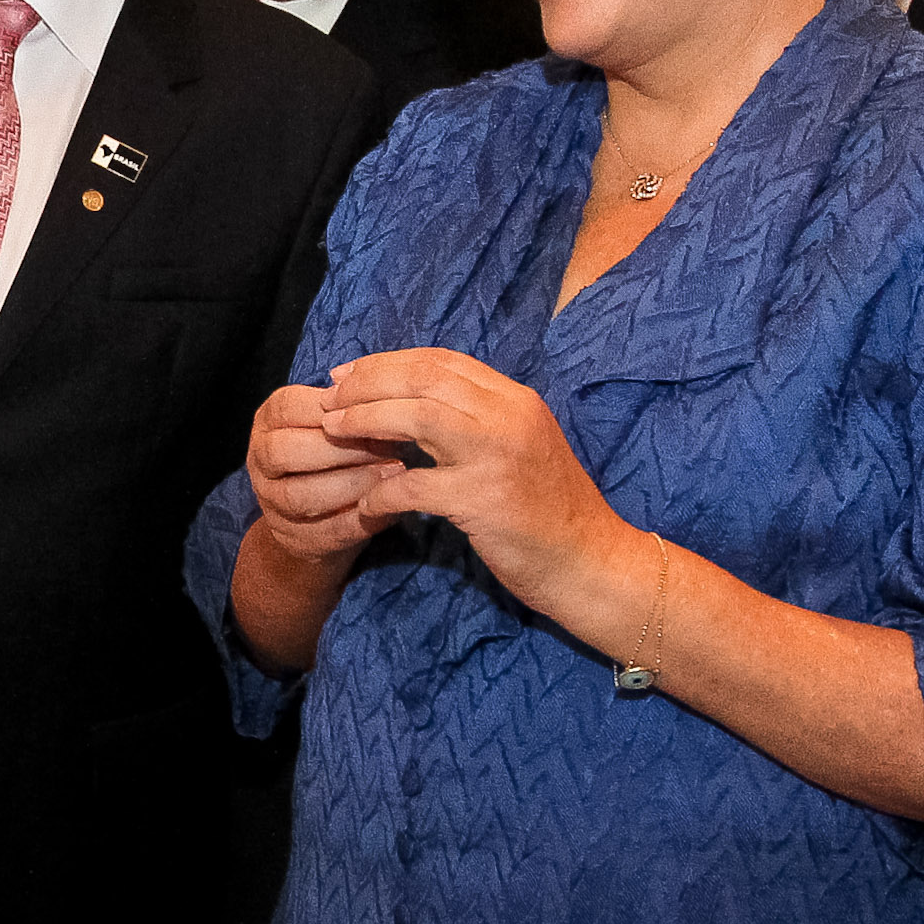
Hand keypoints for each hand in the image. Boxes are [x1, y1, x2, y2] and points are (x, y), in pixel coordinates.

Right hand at [245, 381, 409, 569]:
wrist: (321, 514)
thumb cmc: (337, 452)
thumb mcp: (336, 422)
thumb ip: (350, 407)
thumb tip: (386, 393)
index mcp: (268, 422)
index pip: (287, 407)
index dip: (331, 409)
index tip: (374, 410)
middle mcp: (261, 460)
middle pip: (285, 451)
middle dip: (341, 449)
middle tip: (388, 446)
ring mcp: (271, 502)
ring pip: (300, 495)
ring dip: (352, 484)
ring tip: (394, 474)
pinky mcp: (292, 537)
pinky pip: (324, 531)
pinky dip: (360, 520)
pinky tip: (389, 506)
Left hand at [317, 348, 625, 613]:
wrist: (594, 563)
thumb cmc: (549, 510)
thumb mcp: (519, 446)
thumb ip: (477, 419)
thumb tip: (414, 400)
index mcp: (517, 399)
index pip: (442, 361)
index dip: (387, 363)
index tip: (348, 374)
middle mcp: (511, 417)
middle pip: (424, 377)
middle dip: (368, 383)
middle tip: (330, 398)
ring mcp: (499, 457)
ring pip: (418, 416)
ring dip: (366, 420)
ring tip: (333, 431)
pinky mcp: (486, 502)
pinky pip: (415, 487)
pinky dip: (382, 493)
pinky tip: (368, 503)